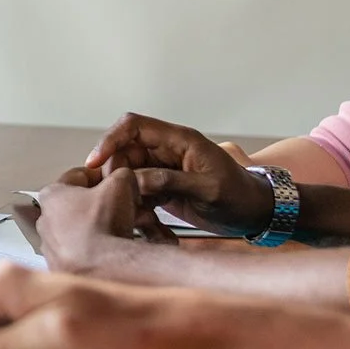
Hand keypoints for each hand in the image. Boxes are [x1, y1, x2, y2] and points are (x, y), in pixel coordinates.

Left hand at [33, 167, 176, 273]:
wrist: (101, 267)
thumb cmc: (103, 225)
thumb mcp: (120, 185)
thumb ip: (120, 174)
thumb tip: (123, 177)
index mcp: (51, 195)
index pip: (78, 176)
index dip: (102, 176)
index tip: (115, 182)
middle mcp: (44, 221)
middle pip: (78, 204)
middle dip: (102, 204)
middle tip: (124, 207)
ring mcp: (50, 247)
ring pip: (80, 229)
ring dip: (100, 226)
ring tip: (123, 228)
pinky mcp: (60, 267)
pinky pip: (80, 252)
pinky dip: (96, 249)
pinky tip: (112, 248)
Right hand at [83, 113, 273, 235]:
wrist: (256, 213)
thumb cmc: (239, 196)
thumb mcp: (208, 189)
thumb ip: (172, 181)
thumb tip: (136, 180)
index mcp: (179, 140)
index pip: (133, 126)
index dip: (109, 140)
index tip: (94, 163)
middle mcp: (167, 150)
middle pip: (123, 151)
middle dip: (114, 174)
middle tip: (118, 198)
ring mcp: (163, 168)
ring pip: (126, 173)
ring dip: (124, 192)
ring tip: (137, 215)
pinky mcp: (162, 186)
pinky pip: (137, 190)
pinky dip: (135, 205)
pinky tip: (144, 222)